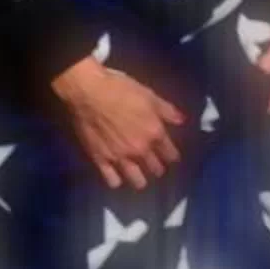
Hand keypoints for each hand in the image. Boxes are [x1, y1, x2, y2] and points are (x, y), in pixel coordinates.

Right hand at [51, 53, 185, 188]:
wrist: (87, 89)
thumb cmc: (118, 87)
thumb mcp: (147, 94)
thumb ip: (166, 110)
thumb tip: (182, 121)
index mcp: (154, 133)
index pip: (171, 154)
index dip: (171, 154)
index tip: (168, 153)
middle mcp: (140, 150)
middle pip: (156, 169)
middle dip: (156, 166)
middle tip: (151, 161)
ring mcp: (120, 157)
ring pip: (137, 181)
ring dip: (140, 178)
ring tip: (135, 171)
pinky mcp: (101, 159)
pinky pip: (112, 180)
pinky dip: (116, 180)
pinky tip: (115, 174)